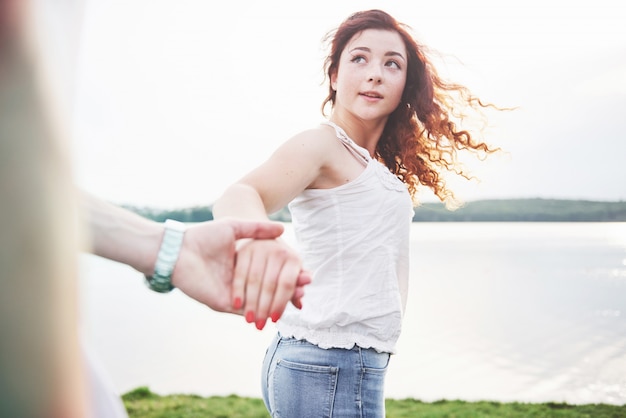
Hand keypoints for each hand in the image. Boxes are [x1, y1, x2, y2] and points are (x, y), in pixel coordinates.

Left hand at [171, 219, 308, 314]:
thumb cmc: (202, 236)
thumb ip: (257, 229)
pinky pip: (245, 310)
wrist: (177, 249)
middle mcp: (239, 282)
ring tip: (298, 297)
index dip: (288, 274)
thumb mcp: (234, 228)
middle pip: (269, 290)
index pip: (271, 274)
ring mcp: (232, 294)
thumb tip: (282, 228)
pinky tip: (278, 306)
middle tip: (306, 287)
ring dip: (279, 302)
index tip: (306, 272)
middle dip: (288, 290)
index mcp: (242, 265)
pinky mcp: (222, 303)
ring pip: (260, 303)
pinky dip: (262, 309)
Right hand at [232, 238, 309, 329]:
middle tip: (260, 326)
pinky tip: (236, 305)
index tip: (274, 320)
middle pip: (270, 285)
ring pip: (254, 280)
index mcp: (293, 258)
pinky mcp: (243, 249)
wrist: (263, 241)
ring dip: (250, 303)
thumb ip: (294, 290)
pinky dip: (238, 291)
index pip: (287, 285)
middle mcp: (278, 250)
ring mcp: (260, 248)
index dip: (280, 304)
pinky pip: (240, 273)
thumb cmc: (280, 265)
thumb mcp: (290, 276)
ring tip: (249, 320)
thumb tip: (300, 305)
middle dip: (264, 308)